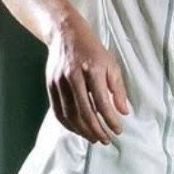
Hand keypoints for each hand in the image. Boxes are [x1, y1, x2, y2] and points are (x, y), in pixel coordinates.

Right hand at [46, 15, 129, 144]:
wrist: (66, 34)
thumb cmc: (92, 50)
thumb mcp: (111, 64)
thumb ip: (118, 89)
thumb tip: (123, 112)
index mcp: (92, 70)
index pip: (102, 102)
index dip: (110, 120)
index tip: (118, 130)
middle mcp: (74, 76)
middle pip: (84, 111)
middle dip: (96, 130)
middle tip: (105, 140)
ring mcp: (59, 81)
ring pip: (70, 114)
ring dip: (82, 130)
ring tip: (93, 138)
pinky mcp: (50, 85)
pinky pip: (58, 111)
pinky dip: (68, 124)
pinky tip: (78, 130)